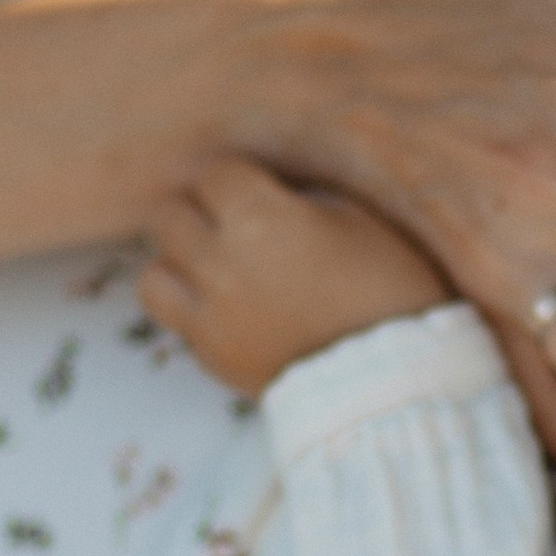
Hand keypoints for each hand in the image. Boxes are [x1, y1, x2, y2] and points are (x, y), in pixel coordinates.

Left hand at [139, 158, 451, 397]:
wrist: (401, 381)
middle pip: (170, 216)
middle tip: (234, 228)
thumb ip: (301, 196)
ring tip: (215, 271)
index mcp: (262, 218)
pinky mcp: (213, 359)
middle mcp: (222, 263)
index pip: (214, 174)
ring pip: (153, 274)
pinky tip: (232, 312)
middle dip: (200, 216)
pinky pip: (177, 322)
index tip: (261, 193)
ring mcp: (211, 316)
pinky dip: (194, 313)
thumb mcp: (361, 219)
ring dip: (179, 267)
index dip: (239, 181)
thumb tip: (269, 188)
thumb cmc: (395, 291)